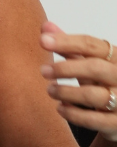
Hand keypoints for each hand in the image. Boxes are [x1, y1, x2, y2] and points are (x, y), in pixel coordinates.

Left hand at [40, 22, 116, 141]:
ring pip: (94, 95)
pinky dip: (73, 114)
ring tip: (50, 90)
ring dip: (66, 92)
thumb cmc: (103, 83)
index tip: (42, 40)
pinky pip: (94, 120)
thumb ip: (70, 47)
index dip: (67, 41)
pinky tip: (60, 108)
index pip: (93, 45)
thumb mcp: (89, 63)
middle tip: (43, 71)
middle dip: (65, 68)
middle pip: (95, 68)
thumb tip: (45, 27)